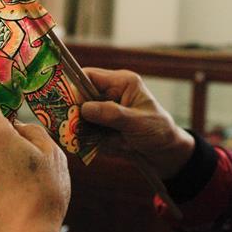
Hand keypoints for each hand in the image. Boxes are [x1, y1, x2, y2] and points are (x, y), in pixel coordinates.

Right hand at [80, 68, 194, 179]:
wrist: (165, 155)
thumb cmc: (159, 131)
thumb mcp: (137, 122)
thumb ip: (111, 114)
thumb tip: (84, 108)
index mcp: (121, 83)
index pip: (89, 76)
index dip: (76, 87)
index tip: (70, 105)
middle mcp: (109, 95)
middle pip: (79, 96)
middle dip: (72, 111)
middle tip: (66, 125)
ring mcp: (103, 113)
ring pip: (78, 116)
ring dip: (75, 127)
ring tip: (73, 139)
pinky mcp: (100, 129)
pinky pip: (83, 131)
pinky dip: (80, 139)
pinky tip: (80, 147)